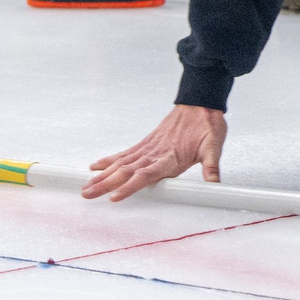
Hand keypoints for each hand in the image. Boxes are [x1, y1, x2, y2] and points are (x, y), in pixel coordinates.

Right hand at [84, 105, 226, 201]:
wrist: (200, 103)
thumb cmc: (207, 125)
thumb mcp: (214, 145)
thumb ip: (211, 166)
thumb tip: (215, 184)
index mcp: (169, 157)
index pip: (146, 175)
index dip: (130, 186)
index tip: (115, 196)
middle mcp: (154, 153)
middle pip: (126, 171)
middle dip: (105, 184)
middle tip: (87, 194)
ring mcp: (147, 148)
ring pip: (120, 164)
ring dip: (101, 176)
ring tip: (85, 187)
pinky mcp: (145, 143)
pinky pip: (123, 154)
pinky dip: (108, 161)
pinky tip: (94, 167)